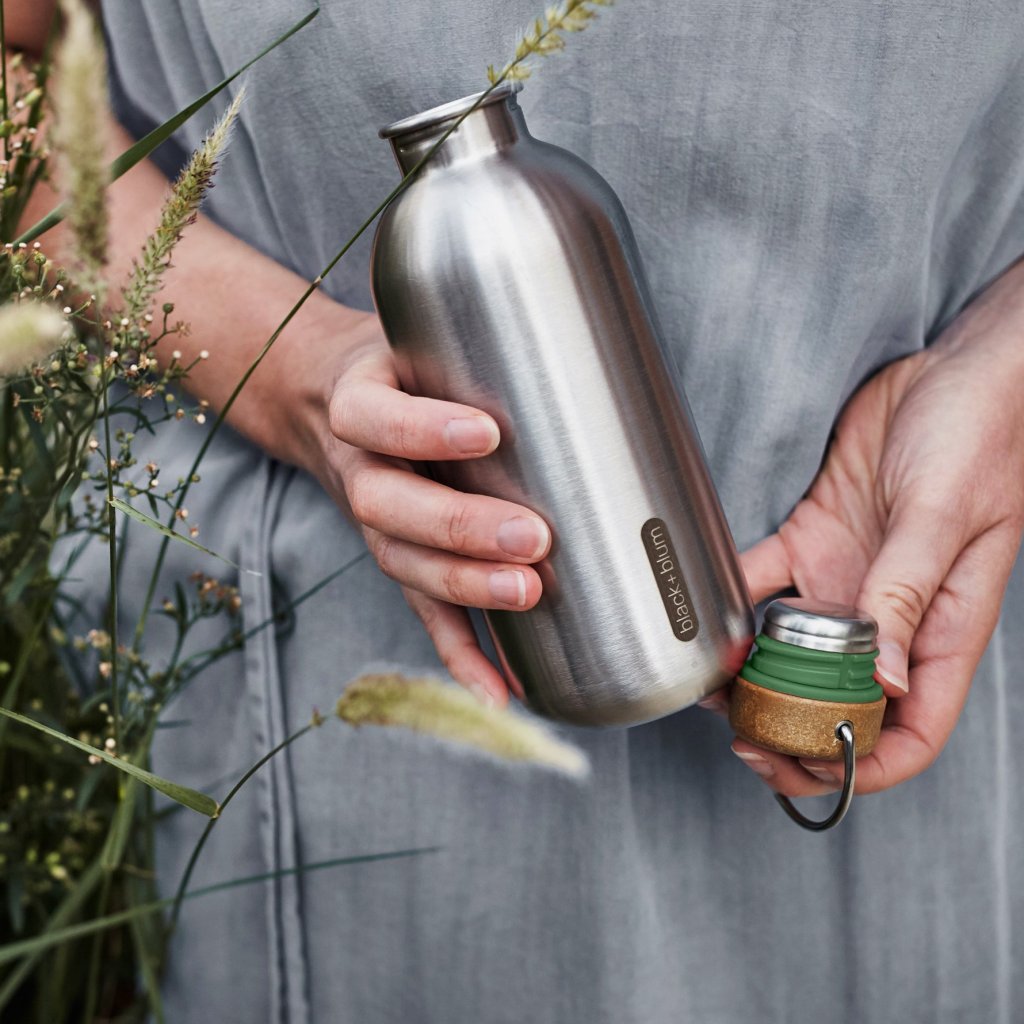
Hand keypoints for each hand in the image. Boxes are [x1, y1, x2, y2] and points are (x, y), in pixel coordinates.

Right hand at [319, 315, 549, 706]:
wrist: (330, 398)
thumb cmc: (402, 363)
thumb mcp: (416, 328)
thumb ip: (473, 317)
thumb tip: (589, 303)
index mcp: (360, 403)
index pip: (375, 417)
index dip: (420, 428)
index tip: (487, 431)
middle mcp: (361, 469)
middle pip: (389, 507)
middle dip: (459, 528)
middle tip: (532, 537)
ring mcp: (377, 525)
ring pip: (404, 566)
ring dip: (463, 590)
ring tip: (526, 596)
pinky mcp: (401, 562)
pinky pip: (423, 614)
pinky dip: (460, 655)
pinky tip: (500, 690)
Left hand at [722, 262, 1023, 795]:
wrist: (955, 370)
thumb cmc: (980, 437)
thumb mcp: (944, 519)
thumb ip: (908, 596)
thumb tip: (884, 681)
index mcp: (940, 632)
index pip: (910, 730)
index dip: (860, 765)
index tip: (801, 767)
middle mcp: (891, 618)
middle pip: (841, 703)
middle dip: (793, 731)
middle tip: (739, 735)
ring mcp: (850, 581)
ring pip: (794, 652)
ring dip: (754, 677)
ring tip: (711, 687)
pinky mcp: (815, 539)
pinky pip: (764, 580)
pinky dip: (733, 600)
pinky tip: (704, 610)